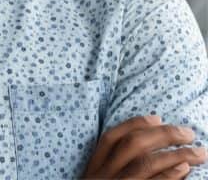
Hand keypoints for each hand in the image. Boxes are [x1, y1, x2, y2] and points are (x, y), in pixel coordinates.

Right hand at [83, 115, 206, 178]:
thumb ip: (114, 171)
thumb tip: (153, 153)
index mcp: (93, 171)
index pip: (110, 138)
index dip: (133, 124)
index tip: (157, 117)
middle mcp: (102, 178)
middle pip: (131, 146)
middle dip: (161, 135)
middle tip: (188, 132)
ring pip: (144, 164)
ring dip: (175, 154)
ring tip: (198, 151)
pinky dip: (169, 175)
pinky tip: (184, 169)